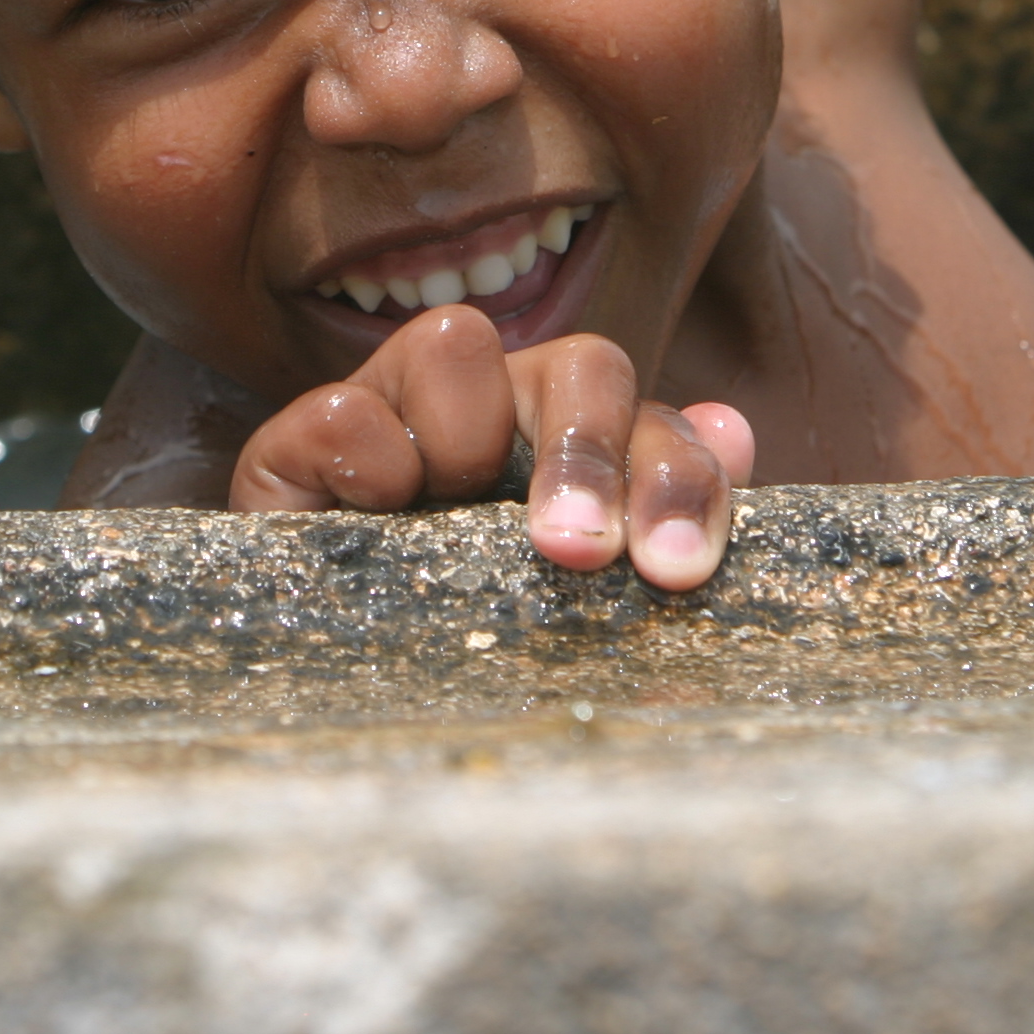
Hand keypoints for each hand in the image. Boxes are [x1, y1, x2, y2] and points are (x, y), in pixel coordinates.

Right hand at [226, 304, 753, 591]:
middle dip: (591, 454)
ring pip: (456, 340)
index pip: (655, 425)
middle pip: (583, 363)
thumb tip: (734, 432)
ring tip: (453, 518)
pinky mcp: (299, 443)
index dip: (680, 481)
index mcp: (580, 446)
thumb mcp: (580, 605)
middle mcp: (502, 408)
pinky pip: (345, 410)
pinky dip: (371, 463)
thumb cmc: (468, 641)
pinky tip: (377, 519)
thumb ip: (660, 513)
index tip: (676, 568)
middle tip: (577, 550)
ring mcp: (399, 410)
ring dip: (473, 433)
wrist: (330, 693)